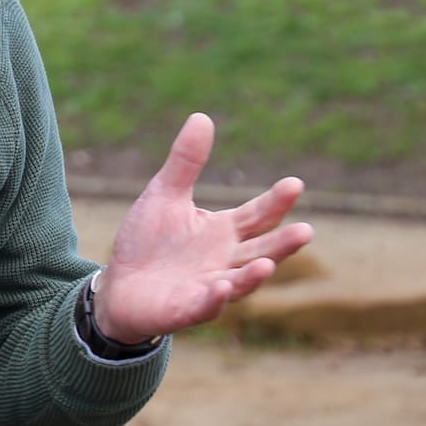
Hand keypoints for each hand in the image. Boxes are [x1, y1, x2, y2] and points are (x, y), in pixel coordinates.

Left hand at [92, 113, 310, 343]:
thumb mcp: (165, 195)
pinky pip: (204, 306)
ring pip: (239, 283)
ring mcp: (208, 288)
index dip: (276, 202)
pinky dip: (214, 299)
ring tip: (267, 264)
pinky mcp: (185, 310)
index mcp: (224, 232)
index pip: (257, 216)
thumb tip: (202, 116)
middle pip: (260, 251)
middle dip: (282, 244)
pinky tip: (221, 288)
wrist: (119, 287)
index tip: (295, 183)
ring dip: (254, 275)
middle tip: (306, 230)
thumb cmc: (148, 242)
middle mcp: (224, 261)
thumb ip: (185, 162)